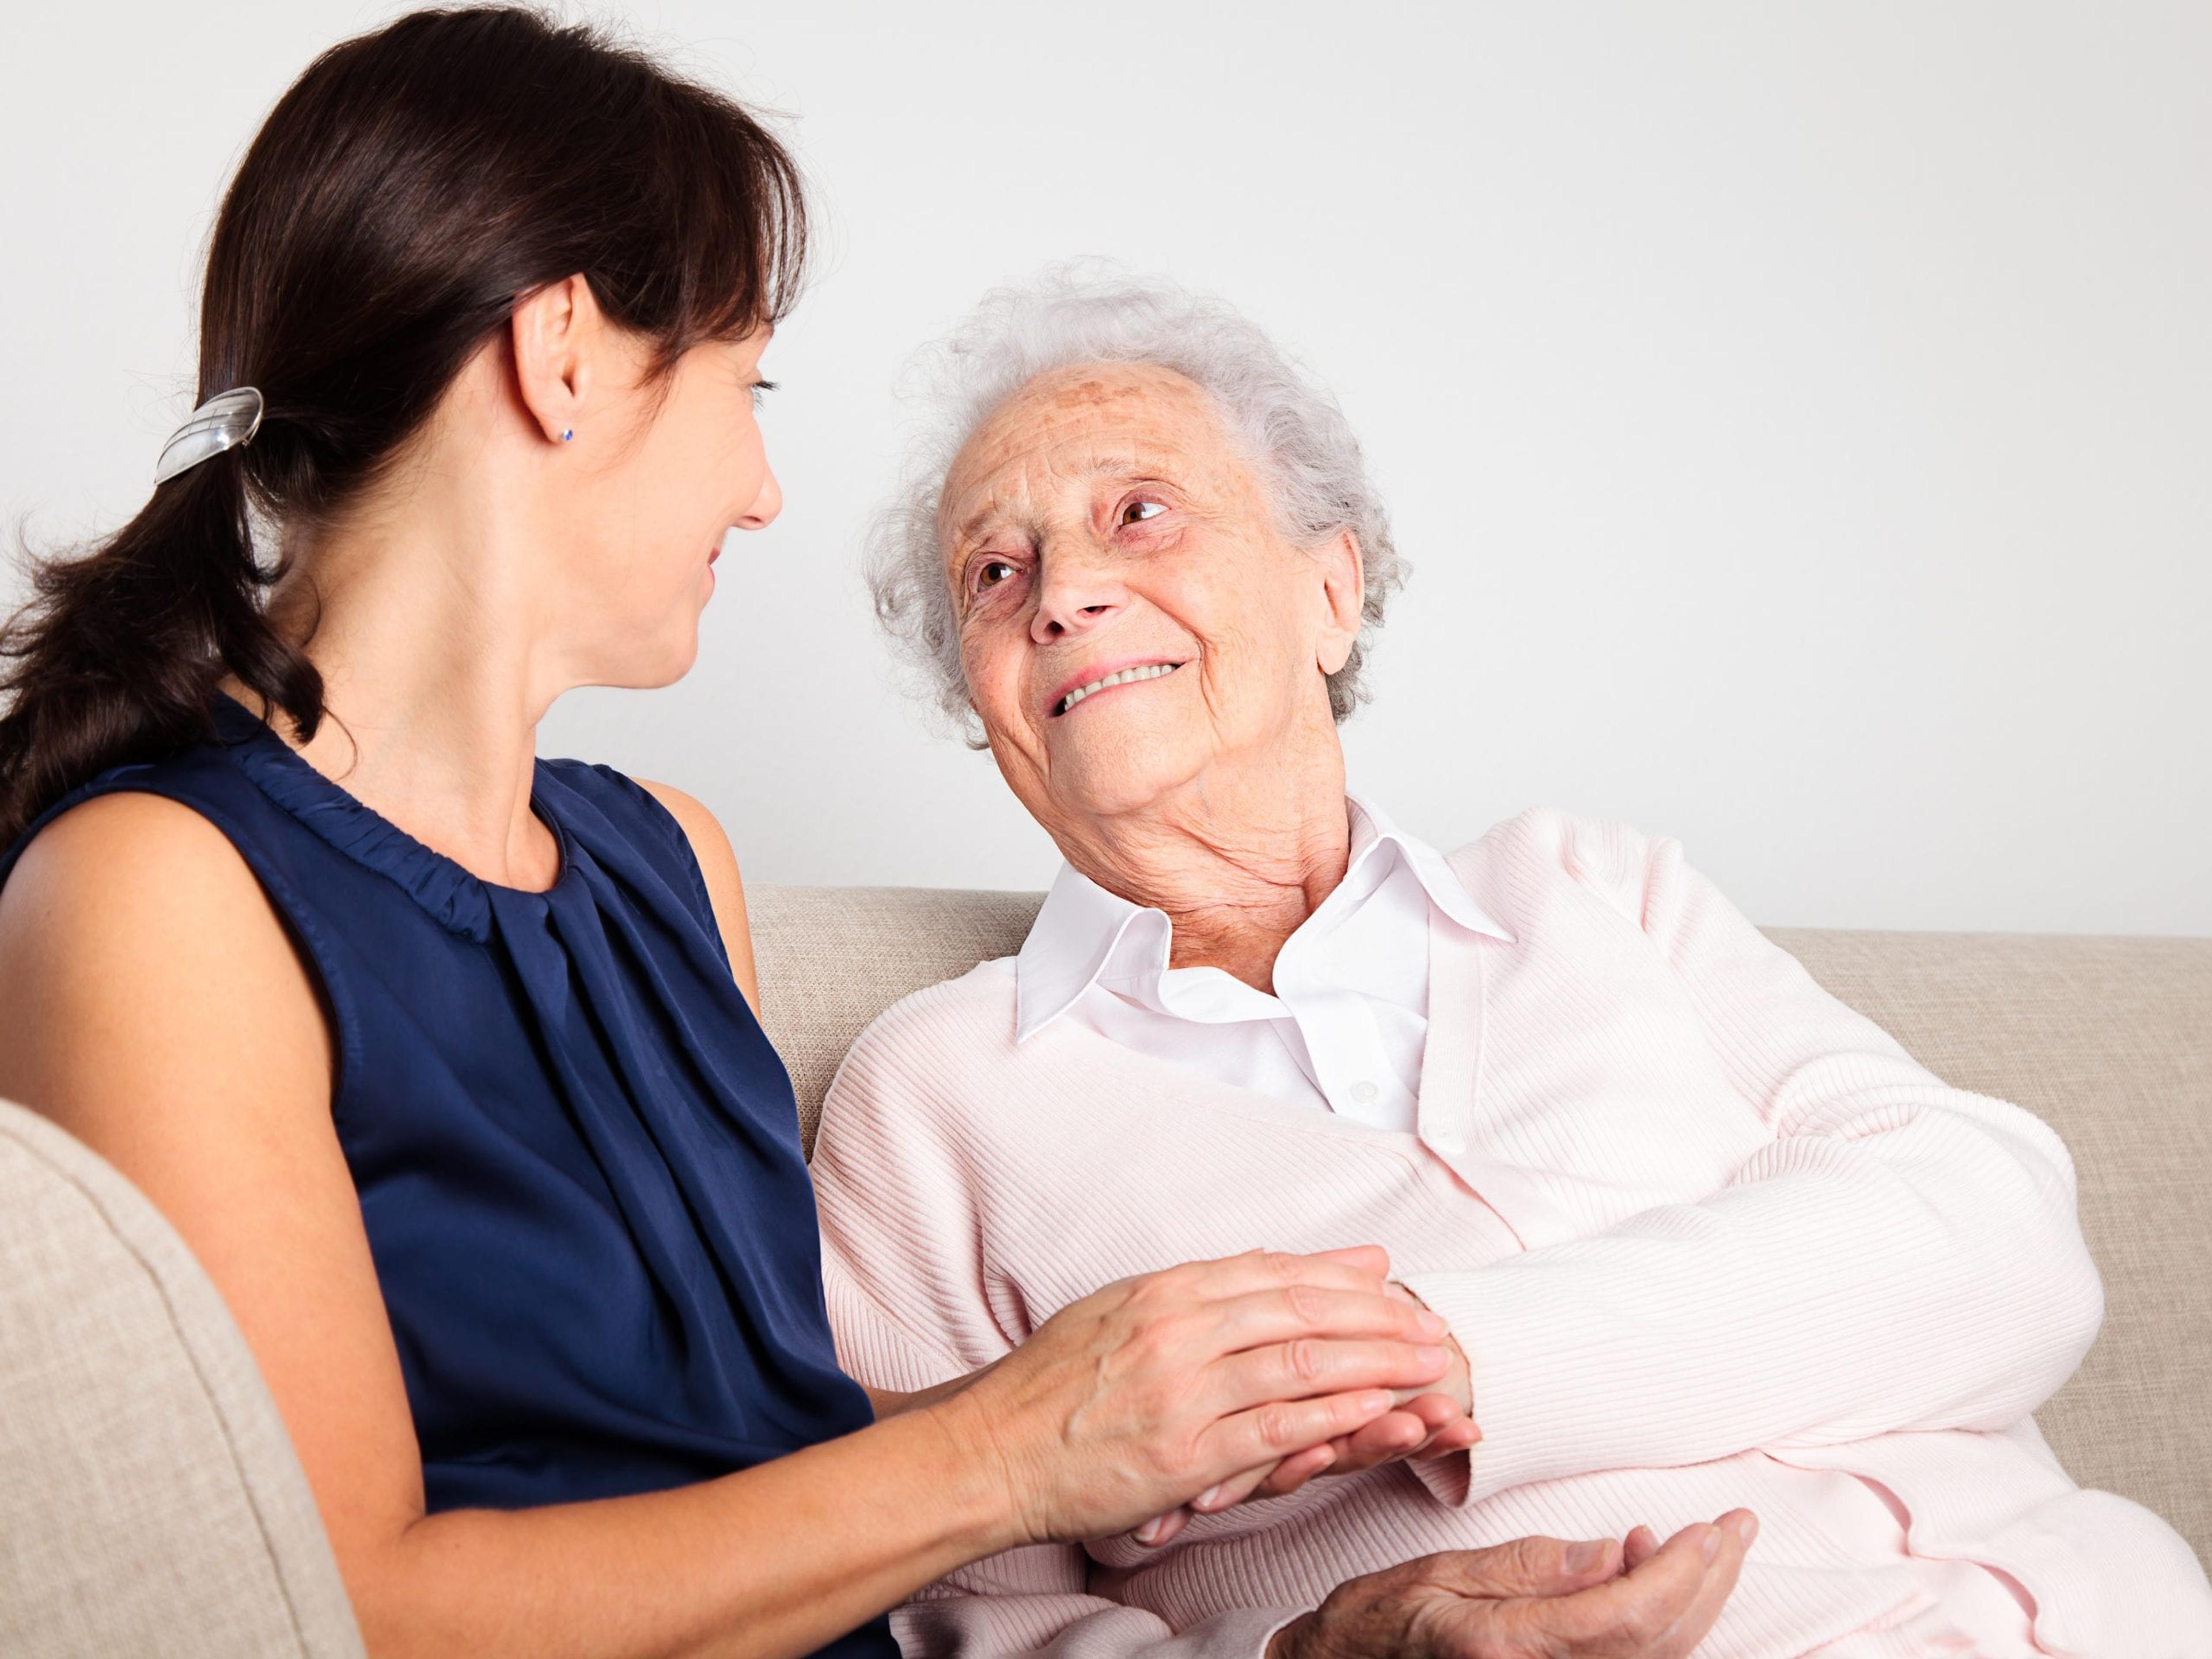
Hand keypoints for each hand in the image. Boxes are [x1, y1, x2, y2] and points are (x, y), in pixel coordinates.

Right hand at [935, 1246, 1455, 1546]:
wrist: (992, 1452)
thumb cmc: (1054, 1386)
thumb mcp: (1123, 1309)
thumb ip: (1206, 1286)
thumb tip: (1279, 1259)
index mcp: (1164, 1290)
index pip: (1273, 1272)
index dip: (1342, 1278)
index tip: (1391, 1282)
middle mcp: (1178, 1330)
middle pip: (1301, 1312)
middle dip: (1377, 1319)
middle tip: (1431, 1326)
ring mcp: (1183, 1391)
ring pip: (1301, 1365)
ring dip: (1375, 1365)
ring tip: (1428, 1367)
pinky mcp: (1185, 1454)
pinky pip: (1276, 1429)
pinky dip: (1336, 1419)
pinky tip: (1378, 1413)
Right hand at [1267, 1511, 1757, 1658]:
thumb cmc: (1377, 1623)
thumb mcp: (1439, 1572)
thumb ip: (1529, 1568)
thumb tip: (1616, 1554)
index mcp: (1502, 1647)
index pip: (1622, 1616)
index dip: (1677, 1574)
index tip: (1708, 1529)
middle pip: (1655, 1646)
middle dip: (1708, 1584)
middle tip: (1735, 1529)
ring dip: (1696, 1607)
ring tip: (1714, 1550)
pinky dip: (1662, 1631)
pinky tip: (1663, 1588)